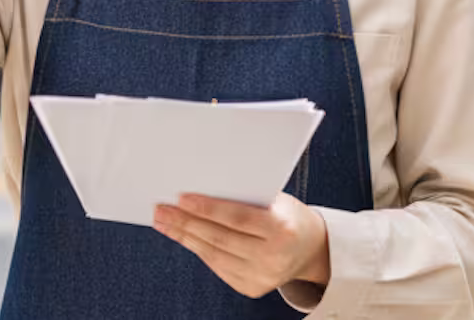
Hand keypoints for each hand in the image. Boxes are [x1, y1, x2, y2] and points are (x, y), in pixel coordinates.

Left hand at [153, 193, 329, 298]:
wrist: (312, 250)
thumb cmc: (289, 217)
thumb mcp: (276, 200)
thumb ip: (245, 196)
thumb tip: (202, 185)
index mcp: (281, 230)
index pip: (236, 218)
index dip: (207, 208)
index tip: (181, 198)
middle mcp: (272, 257)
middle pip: (219, 237)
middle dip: (185, 222)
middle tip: (161, 209)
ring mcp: (262, 277)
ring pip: (213, 254)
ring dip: (184, 236)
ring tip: (164, 221)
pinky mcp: (251, 288)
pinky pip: (217, 266)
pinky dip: (197, 249)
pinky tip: (183, 236)